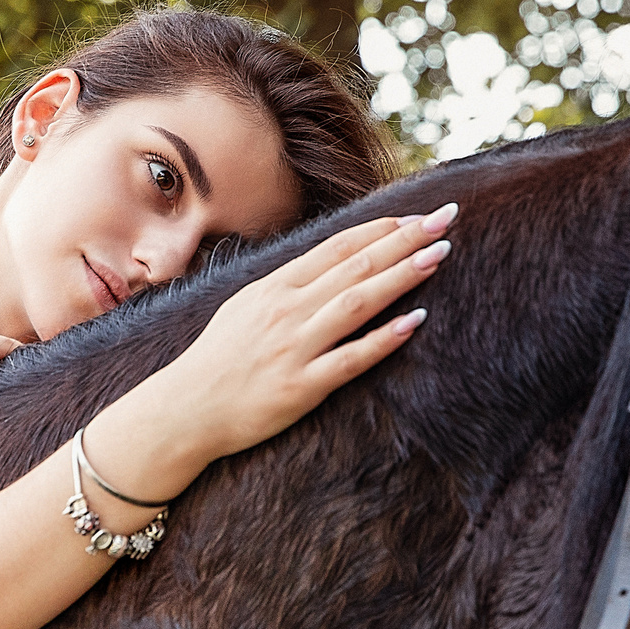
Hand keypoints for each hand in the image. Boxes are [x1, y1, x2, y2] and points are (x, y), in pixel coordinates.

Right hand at [143, 199, 454, 462]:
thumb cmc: (217, 361)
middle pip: (355, 265)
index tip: (416, 216)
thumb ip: (287, 286)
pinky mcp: (300, 387)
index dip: (381, 229)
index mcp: (274, 287)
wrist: (183, 411)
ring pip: (357, 302)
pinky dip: (384, 339)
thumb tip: (328, 264)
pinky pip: (350, 359)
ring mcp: (293, 347)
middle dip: (404, 240)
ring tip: (439, 254)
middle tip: (446, 218)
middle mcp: (286, 310)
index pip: (337, 247)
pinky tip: (416, 322)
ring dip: (402, 275)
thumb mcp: (245, 308)